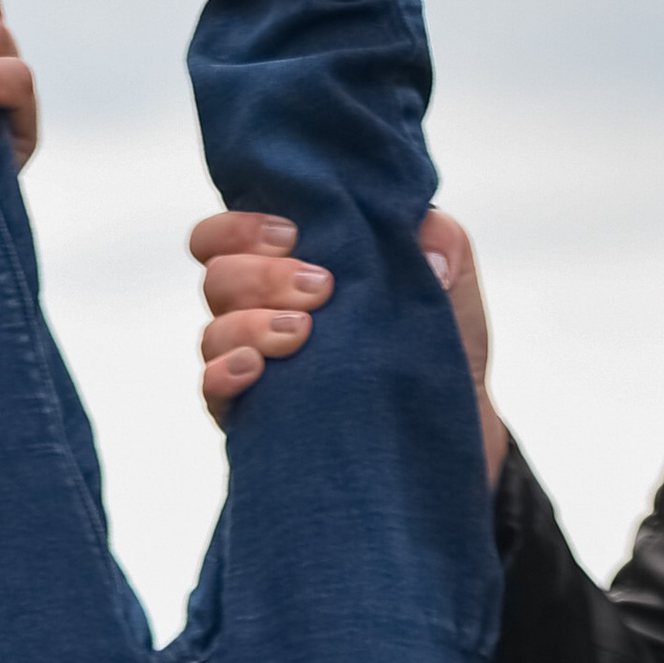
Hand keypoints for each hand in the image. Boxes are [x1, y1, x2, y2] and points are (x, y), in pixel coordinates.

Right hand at [193, 202, 506, 479]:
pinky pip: (211, 389)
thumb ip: (440, 242)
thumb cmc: (437, 351)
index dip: (244, 224)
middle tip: (320, 288)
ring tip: (304, 334)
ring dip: (252, 322)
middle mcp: (259, 313)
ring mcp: (252, 366)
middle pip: (218, 274)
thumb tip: (423, 238)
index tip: (294, 233)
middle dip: (262, 273)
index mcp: (288, 267)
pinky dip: (225, 373)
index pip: (229, 233)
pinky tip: (257, 369)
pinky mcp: (252, 420)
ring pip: (213, 330)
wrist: (449, 438)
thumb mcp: (452, 287)